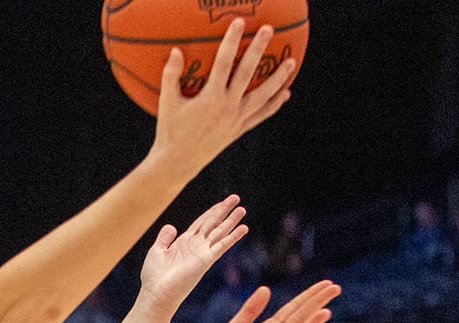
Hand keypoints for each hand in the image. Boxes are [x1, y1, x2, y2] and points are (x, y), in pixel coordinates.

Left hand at [138, 194, 248, 312]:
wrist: (157, 293)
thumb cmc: (154, 276)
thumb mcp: (157, 251)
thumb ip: (165, 238)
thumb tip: (171, 226)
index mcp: (184, 242)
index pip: (201, 223)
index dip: (212, 212)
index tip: (222, 203)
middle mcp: (196, 246)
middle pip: (213, 224)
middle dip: (224, 211)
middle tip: (236, 198)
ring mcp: (202, 252)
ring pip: (220, 232)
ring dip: (231, 221)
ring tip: (242, 209)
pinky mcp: (206, 260)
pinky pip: (222, 245)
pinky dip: (233, 237)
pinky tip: (244, 228)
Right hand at [151, 18, 297, 172]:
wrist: (178, 162)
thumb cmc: (170, 131)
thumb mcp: (167, 103)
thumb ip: (171, 76)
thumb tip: (176, 51)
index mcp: (210, 98)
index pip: (224, 63)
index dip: (231, 41)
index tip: (238, 23)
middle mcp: (228, 107)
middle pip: (248, 73)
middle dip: (258, 49)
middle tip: (268, 30)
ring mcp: (237, 119)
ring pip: (263, 96)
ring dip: (279, 78)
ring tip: (291, 62)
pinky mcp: (239, 130)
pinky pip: (261, 115)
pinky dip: (274, 104)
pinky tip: (285, 94)